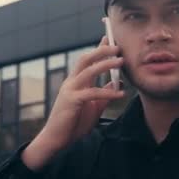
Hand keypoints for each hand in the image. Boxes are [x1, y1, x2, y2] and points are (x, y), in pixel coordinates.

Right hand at [21, 36, 123, 169]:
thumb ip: (104, 94)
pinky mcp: (71, 101)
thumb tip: (117, 81)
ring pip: (88, 70)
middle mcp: (71, 82)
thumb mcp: (94, 107)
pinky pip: (92, 92)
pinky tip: (120, 93)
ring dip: (105, 64)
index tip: (109, 38)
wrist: (57, 140)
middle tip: (117, 46)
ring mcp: (70, 90)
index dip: (98, 48)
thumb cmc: (74, 124)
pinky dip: (107, 91)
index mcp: (76, 82)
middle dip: (101, 50)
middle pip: (86, 59)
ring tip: (121, 61)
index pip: (87, 60)